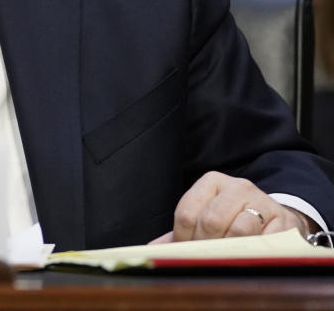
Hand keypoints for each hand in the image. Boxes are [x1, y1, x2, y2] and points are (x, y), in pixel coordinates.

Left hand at [149, 171, 315, 243]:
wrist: (275, 217)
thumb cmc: (233, 218)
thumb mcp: (206, 217)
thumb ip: (181, 232)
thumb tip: (154, 249)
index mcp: (212, 181)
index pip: (187, 212)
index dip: (183, 238)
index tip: (187, 250)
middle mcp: (237, 186)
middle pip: (211, 221)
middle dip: (205, 245)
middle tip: (207, 257)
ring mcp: (262, 201)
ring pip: (239, 230)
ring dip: (230, 250)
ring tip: (228, 256)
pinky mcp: (284, 220)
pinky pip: (265, 241)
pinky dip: (254, 252)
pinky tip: (250, 254)